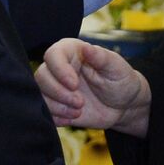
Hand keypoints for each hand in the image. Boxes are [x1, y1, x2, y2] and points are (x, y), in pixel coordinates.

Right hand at [35, 38, 150, 136]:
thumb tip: (86, 46)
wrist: (123, 106)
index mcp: (72, 52)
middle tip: (80, 102)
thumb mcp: (116, 67)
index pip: (53, 55)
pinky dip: (57, 117)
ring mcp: (56, 87)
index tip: (75, 84)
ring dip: (58, 106)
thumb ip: (101, 57)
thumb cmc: (121, 81)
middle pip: (41, 76)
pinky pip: (45, 111)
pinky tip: (74, 117)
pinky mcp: (56, 105)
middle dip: (59, 92)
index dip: (60, 70)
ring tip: (79, 110)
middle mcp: (60, 68)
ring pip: (40, 95)